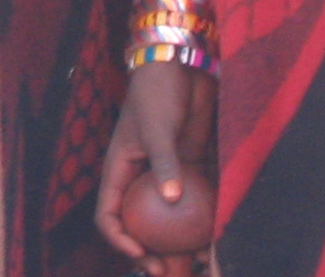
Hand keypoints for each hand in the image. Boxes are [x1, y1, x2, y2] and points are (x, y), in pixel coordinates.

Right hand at [97, 60, 216, 273]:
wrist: (181, 68)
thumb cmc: (158, 93)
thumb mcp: (156, 128)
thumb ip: (164, 164)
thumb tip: (171, 200)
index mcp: (119, 170)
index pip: (109, 214)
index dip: (119, 240)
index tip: (140, 255)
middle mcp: (140, 179)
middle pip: (139, 226)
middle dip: (149, 254)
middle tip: (167, 273)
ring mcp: (166, 177)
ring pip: (168, 221)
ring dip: (177, 246)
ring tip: (193, 268)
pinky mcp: (190, 170)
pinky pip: (194, 205)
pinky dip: (200, 225)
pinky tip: (215, 242)